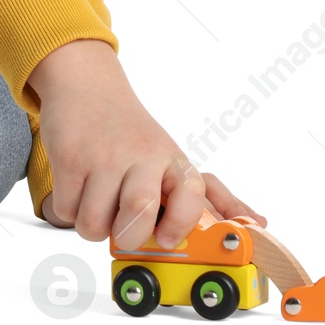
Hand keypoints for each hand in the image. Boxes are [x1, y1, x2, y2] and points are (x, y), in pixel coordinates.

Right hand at [28, 40, 266, 247]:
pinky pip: (67, 211)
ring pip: (94, 224)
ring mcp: (102, 156)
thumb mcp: (173, 159)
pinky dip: (70, 209)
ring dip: (93, 225)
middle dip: (128, 237)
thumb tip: (257, 224)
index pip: (191, 193)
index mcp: (172, 160)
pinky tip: (79, 187)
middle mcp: (140, 156)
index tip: (169, 238)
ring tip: (99, 202)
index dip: (181, 224)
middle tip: (125, 227)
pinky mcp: (68, 157)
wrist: (87, 86)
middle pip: (138, 213)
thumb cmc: (133, 133)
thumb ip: (212, 196)